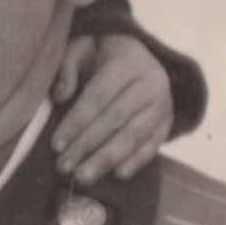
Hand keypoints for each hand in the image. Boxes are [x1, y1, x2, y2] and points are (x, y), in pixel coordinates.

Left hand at [51, 35, 172, 182]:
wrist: (137, 56)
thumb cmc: (99, 54)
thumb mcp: (81, 47)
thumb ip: (67, 66)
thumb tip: (60, 96)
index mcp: (129, 59)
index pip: (98, 97)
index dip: (76, 122)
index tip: (56, 144)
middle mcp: (152, 81)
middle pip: (115, 120)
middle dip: (87, 146)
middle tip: (64, 167)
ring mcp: (164, 103)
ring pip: (134, 136)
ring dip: (107, 159)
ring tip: (83, 177)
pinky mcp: (169, 121)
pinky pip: (154, 144)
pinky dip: (137, 161)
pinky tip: (118, 175)